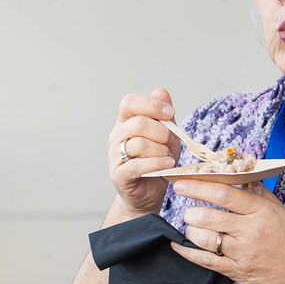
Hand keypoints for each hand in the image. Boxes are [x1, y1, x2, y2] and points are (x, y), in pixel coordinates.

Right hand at [108, 89, 182, 216]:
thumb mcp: (167, 135)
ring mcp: (115, 156)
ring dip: (160, 151)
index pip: (129, 102)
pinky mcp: (119, 175)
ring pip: (138, 144)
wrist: (149, 192)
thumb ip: (164, 115)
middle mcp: (117, 137)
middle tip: (170, 142)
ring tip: (168, 158)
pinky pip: (137, 165)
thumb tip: (161, 91)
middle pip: (137, 124)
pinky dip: (156, 164)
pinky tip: (167, 164)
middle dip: (161, 132)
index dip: (151, 104)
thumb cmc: (157, 162)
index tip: (169, 113)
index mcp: (126, 122)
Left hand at [170, 178, 284, 283]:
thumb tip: (242, 178)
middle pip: (209, 216)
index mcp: (263, 212)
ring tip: (191, 227)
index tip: (182, 184)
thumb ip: (260, 196)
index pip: (225, 194)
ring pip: (204, 239)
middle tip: (187, 209)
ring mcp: (244, 253)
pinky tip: (179, 246)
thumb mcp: (283, 213)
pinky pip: (206, 261)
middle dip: (191, 211)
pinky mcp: (238, 272)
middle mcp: (251, 231)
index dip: (199, 187)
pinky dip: (188, 253)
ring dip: (190, 231)